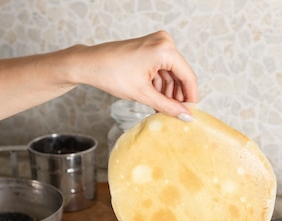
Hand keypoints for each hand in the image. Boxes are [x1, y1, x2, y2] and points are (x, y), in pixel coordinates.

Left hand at [73, 30, 197, 118]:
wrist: (89, 64)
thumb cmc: (111, 74)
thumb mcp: (142, 94)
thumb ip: (167, 106)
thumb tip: (185, 116)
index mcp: (164, 50)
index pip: (188, 76)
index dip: (191, 98)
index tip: (192, 113)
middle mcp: (164, 42)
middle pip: (180, 75)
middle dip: (178, 96)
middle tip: (177, 115)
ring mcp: (157, 44)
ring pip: (171, 74)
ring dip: (168, 93)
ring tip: (164, 111)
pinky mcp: (150, 49)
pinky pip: (162, 70)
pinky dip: (160, 86)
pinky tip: (158, 101)